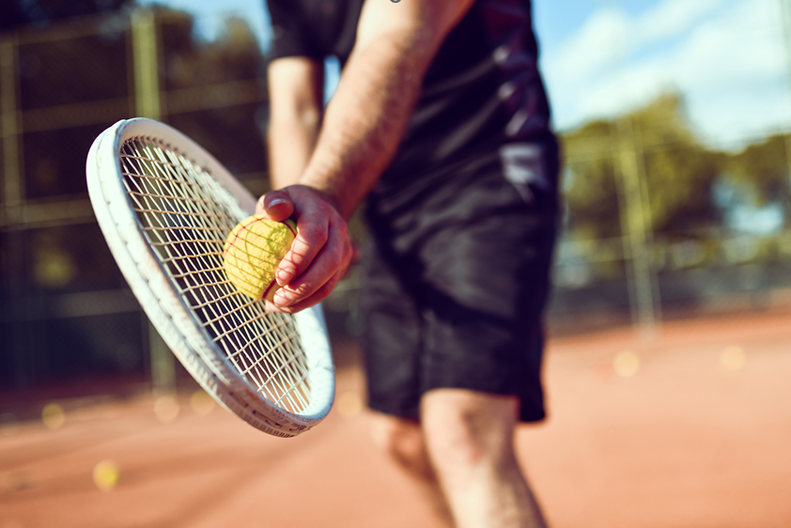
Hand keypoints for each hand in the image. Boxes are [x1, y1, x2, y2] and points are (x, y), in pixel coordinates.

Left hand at [255, 185, 353, 312]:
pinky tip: (283, 304)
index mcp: (322, 213)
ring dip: (305, 299)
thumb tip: (273, 211)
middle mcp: (338, 231)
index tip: (279, 277)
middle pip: (329, 263)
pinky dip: (306, 300)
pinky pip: (327, 288)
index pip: (315, 237)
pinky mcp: (342, 266)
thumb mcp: (279, 197)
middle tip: (278, 298)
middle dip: (305, 286)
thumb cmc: (292, 204)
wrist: (320, 207)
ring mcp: (344, 250)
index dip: (300, 259)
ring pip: (331, 281)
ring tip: (277, 305)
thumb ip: (273, 202)